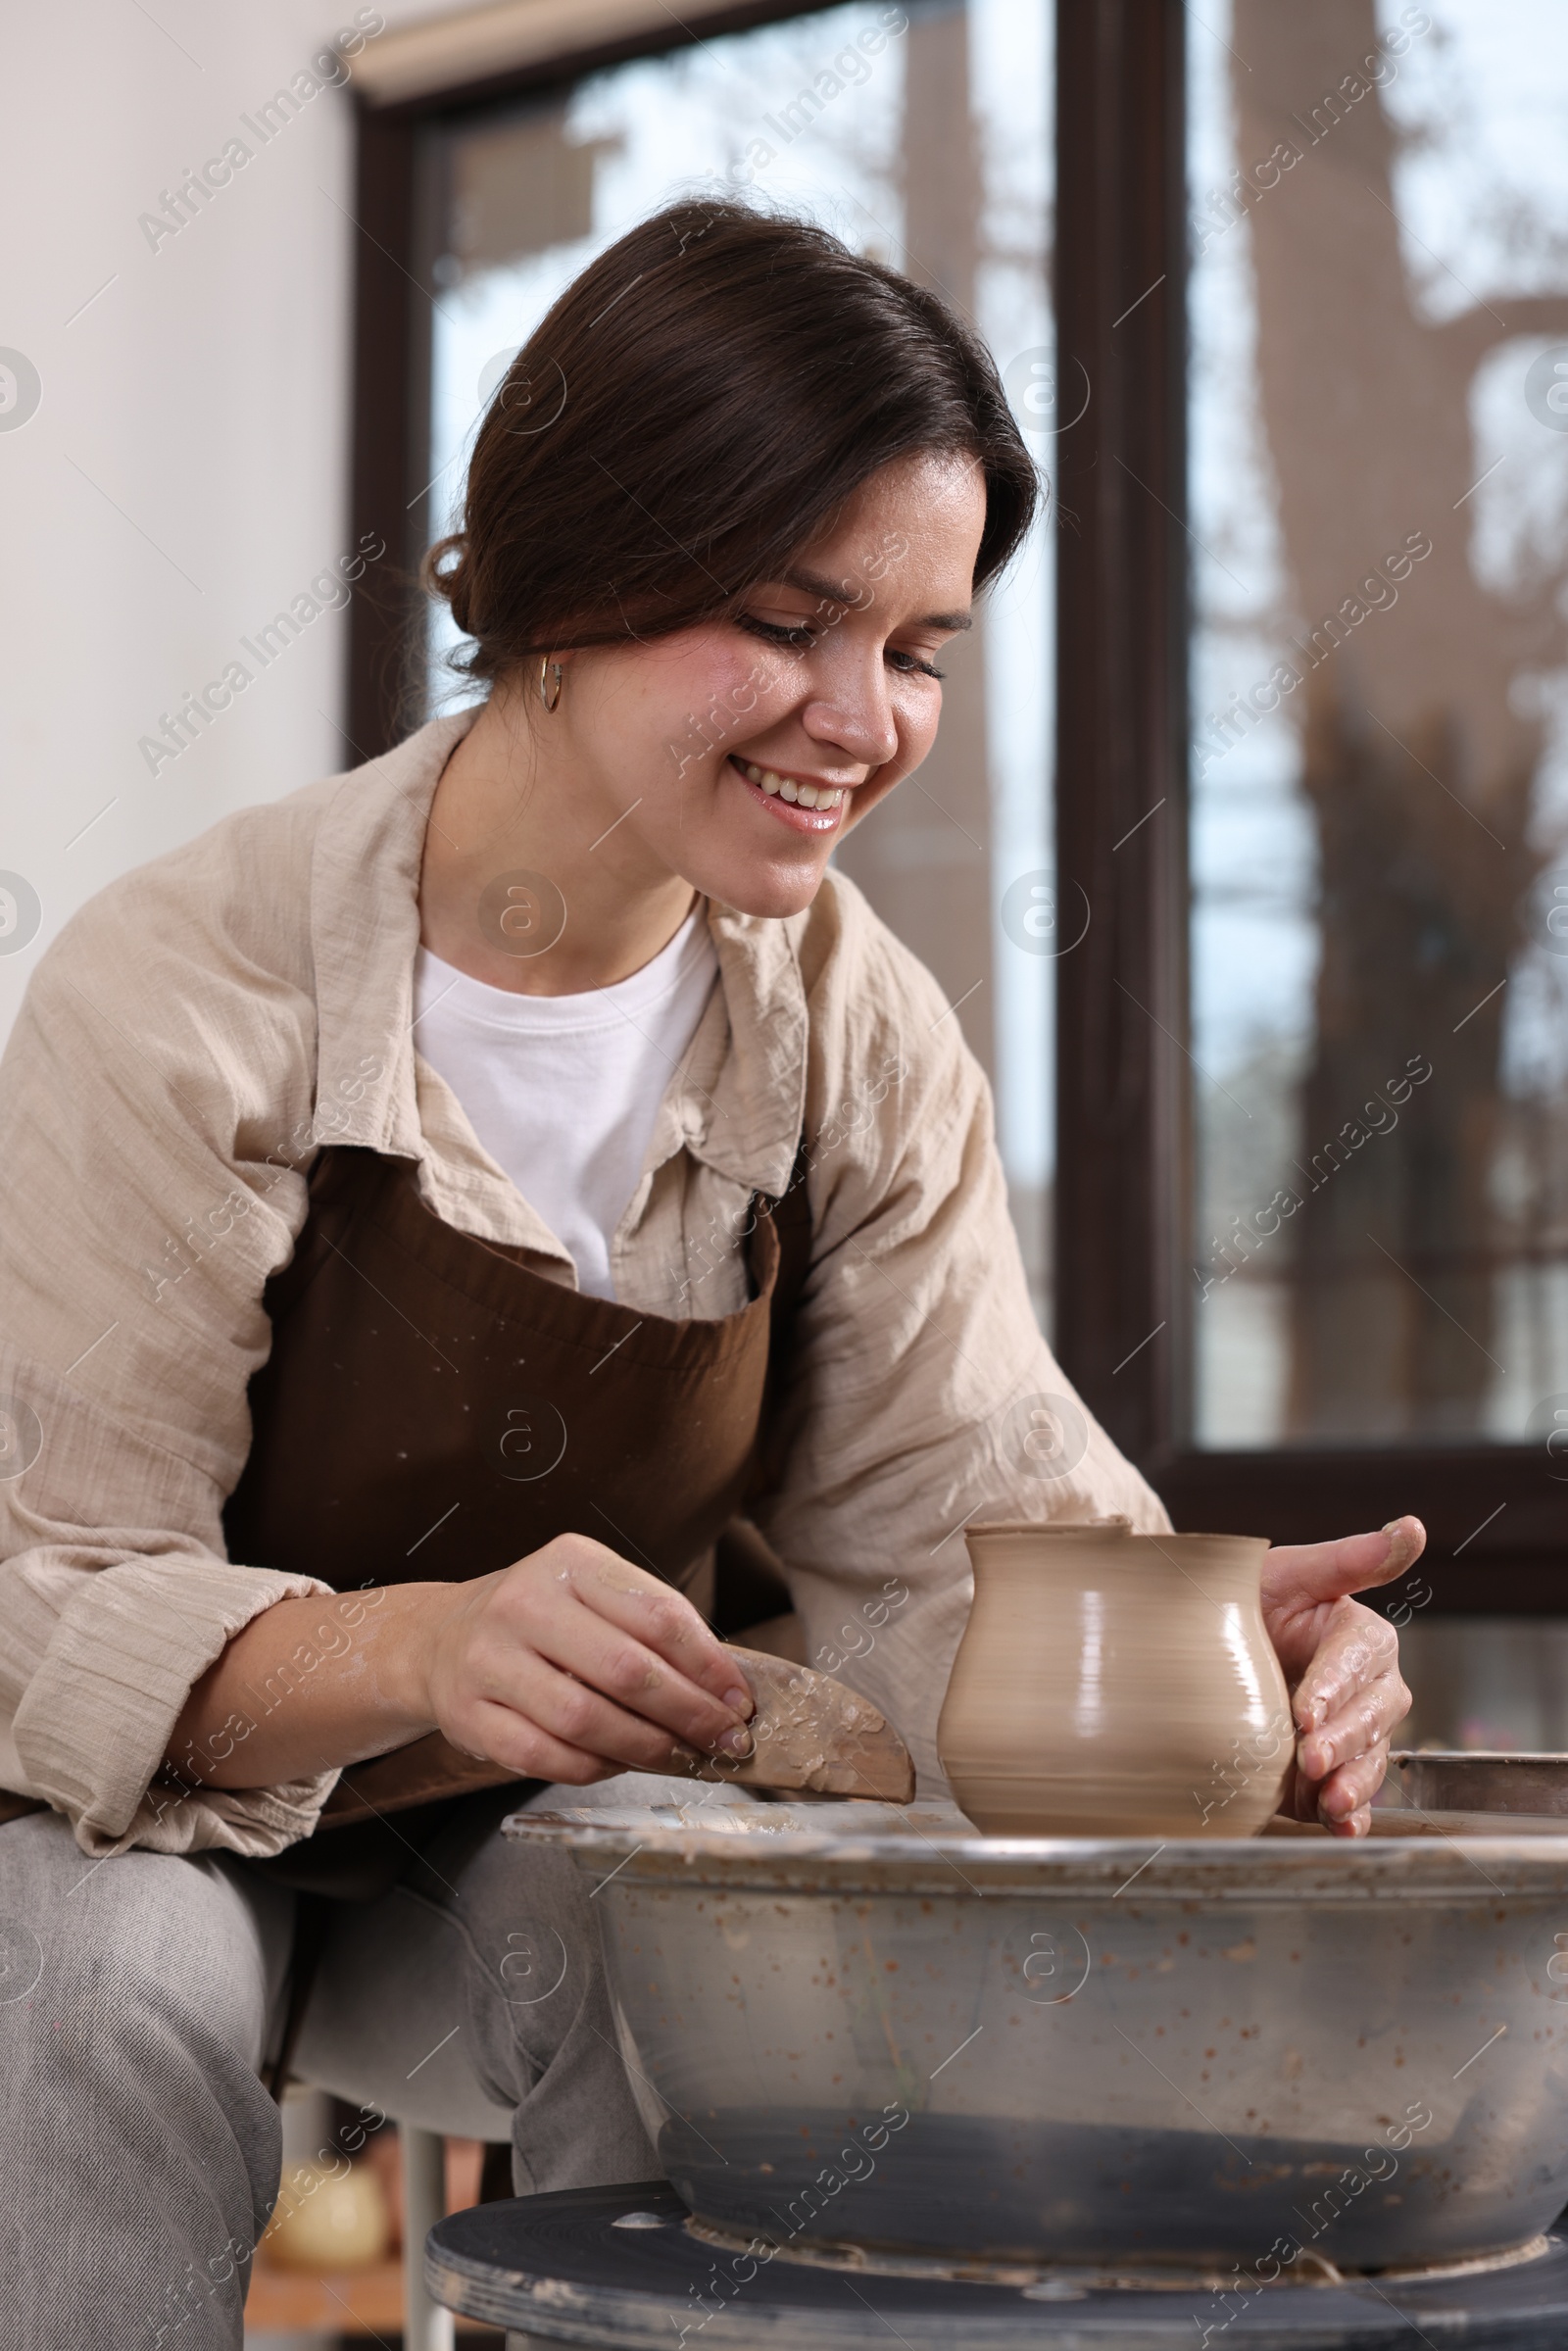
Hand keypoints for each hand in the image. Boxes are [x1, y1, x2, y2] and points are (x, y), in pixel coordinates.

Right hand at [413, 1533, 755, 1784]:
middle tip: (724, 1739)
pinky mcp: (470, 1715)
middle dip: (689, 1714)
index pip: (658, 1615)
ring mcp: (490, 1660)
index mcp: (570, 1562)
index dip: (709, 1665)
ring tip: (680, 1756)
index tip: (739, 1698)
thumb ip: (653, 1628)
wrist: (441, 1638)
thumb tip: (724, 1688)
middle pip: (627, 1671)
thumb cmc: (542, 1619)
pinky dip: (596, 1769)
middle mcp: (525, 1603)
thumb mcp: (594, 1594)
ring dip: (646, 1748)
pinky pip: (546, 1756)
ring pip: (586, 1720)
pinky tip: (621, 1764)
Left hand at [1261, 1517, 1419, 1837]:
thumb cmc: (1244, 1600)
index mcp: (1359, 1636)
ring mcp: (1350, 1733)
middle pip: (1373, 1715)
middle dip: (1343, 1739)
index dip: (1335, 1687)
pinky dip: (1350, 1816)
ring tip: (1328, 1802)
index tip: (1305, 1710)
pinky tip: (1342, 1827)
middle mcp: (1365, 1688)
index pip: (1357, 1661)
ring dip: (1352, 1783)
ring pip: (1369, 1760)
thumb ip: (1347, 1559)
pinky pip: (1351, 1796)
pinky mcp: (1330, 1771)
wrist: (1197, 1651)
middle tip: (1310, 1758)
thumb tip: (1412, 1529)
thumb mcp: (1285, 1573)